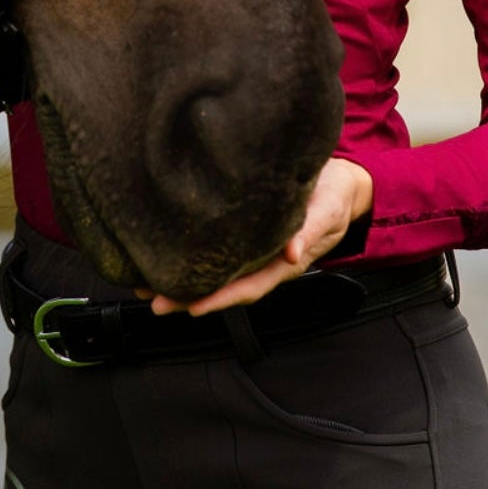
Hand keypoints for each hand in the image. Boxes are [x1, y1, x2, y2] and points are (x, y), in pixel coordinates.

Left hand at [145, 157, 373, 316]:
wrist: (342, 181)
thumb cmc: (335, 194)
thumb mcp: (329, 209)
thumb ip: (310, 231)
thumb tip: (290, 254)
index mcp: (285, 262)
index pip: (249, 287)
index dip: (220, 299)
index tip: (191, 308)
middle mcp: (265, 261)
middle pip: (224, 286)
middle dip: (189, 297)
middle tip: (153, 302)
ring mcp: (255, 250)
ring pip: (216, 272)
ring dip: (183, 281)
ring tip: (145, 285)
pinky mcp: (246, 232)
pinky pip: (216, 252)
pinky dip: (190, 258)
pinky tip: (164, 256)